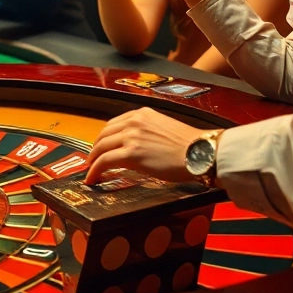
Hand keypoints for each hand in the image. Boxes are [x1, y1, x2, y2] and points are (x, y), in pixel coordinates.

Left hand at [84, 107, 203, 183]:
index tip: (100, 147)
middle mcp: (134, 121)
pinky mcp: (131, 153)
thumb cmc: (190, 146)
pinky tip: (92, 179)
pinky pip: (104, 161)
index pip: (114, 124)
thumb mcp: (163, 128)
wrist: (201, 153)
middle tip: (92, 160)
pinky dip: (94, 170)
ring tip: (91, 171)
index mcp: (141, 114)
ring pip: (101, 148)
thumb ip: (147, 132)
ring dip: (92, 160)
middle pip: (104, 135)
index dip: (104, 137)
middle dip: (95, 149)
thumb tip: (138, 145)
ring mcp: (131, 136)